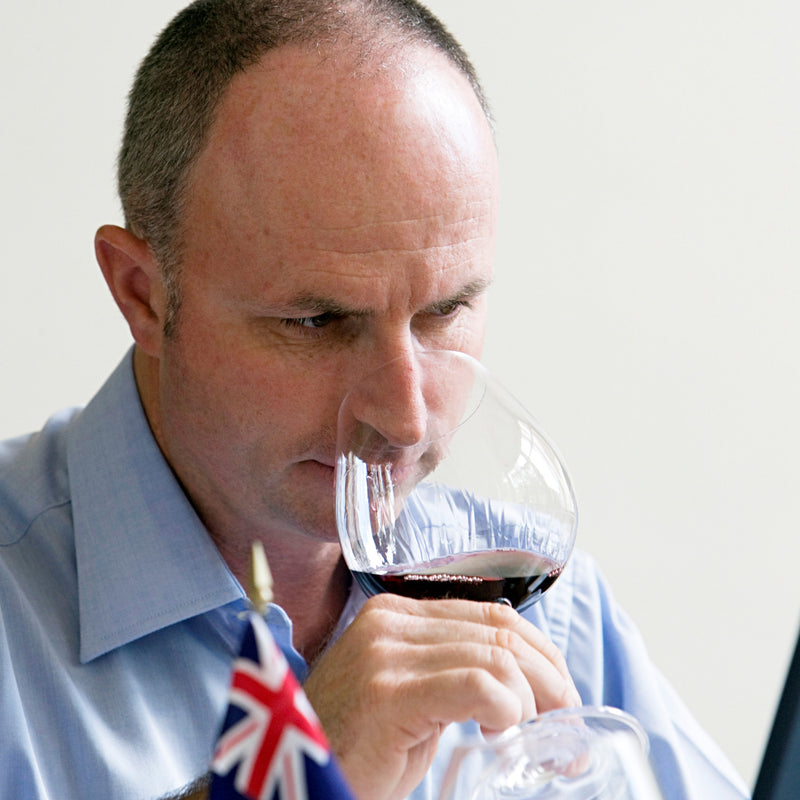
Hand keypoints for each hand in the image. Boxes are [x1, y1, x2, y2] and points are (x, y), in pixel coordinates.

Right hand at [303, 593, 579, 799]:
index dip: (541, 654)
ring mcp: (386, 652)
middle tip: (565, 726)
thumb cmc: (357, 747)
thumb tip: (524, 679)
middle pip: (501, 632)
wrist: (292, 778)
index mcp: (397, 614)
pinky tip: (499, 734)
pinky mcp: (389, 691)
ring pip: (496, 657)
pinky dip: (505, 709)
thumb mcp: (411, 697)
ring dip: (534, 702)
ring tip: (536, 739)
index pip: (493, 615)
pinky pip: (475, 685)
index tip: (562, 696)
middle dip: (550, 679)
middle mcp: (390, 621)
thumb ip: (452, 671)